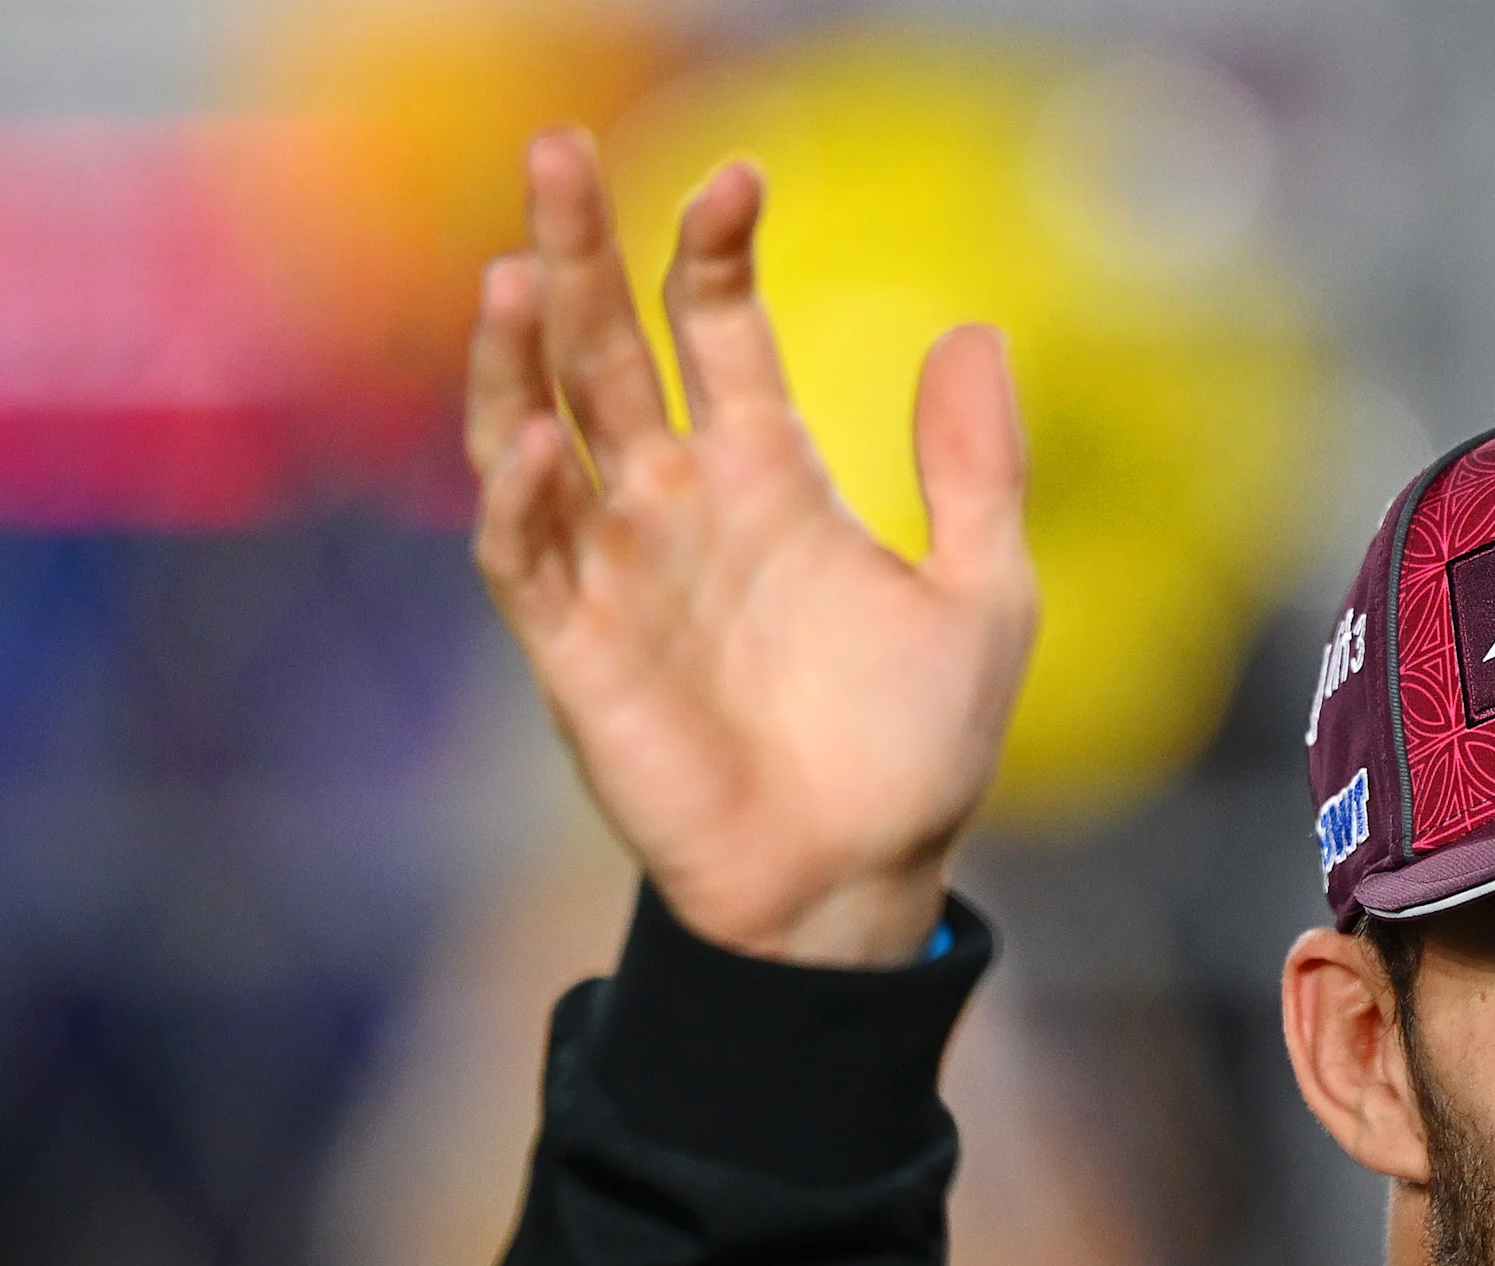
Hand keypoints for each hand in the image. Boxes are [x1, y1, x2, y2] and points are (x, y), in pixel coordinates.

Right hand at [465, 128, 1038, 966]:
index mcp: (764, 474)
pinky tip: (535, 444)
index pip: (713, 327)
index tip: (740, 181)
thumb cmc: (914, 751)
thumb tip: (974, 329)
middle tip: (558, 150)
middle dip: (576, 252)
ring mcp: (616, 573)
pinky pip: (525, 561)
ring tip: (511, 270)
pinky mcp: (576, 656)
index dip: (712, 249)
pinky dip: (519, 501)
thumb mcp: (983, 595)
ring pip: (534, 433)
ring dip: (514, 356)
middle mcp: (674, 506)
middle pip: (601, 349)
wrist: (858, 886)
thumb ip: (976, 469)